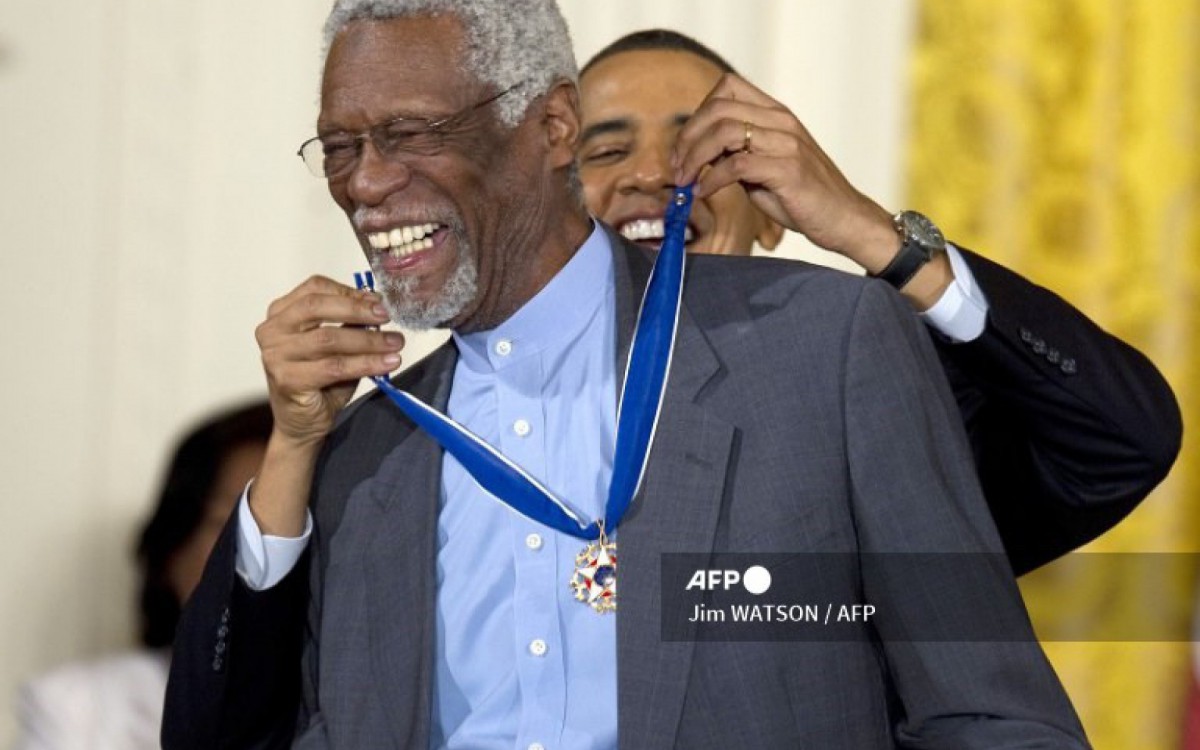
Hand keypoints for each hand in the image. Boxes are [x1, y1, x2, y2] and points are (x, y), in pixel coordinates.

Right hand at [256, 275, 401, 448]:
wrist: (303, 423)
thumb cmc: (319, 381)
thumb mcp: (336, 345)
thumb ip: (349, 324)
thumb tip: (378, 306)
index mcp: (280, 313)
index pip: (315, 288)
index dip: (349, 292)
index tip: (378, 301)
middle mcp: (272, 331)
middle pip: (317, 307)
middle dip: (357, 310)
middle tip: (386, 317)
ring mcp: (275, 355)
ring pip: (328, 338)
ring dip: (368, 340)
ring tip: (395, 343)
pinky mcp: (287, 380)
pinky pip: (334, 367)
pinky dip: (365, 363)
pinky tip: (386, 364)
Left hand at [670, 73, 897, 270]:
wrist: (843, 218)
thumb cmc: (801, 197)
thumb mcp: (763, 168)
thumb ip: (735, 155)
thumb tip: (696, 157)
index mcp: (776, 114)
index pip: (728, 87)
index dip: (698, 114)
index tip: (684, 146)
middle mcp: (781, 121)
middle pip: (719, 108)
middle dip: (687, 137)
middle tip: (676, 168)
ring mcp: (787, 143)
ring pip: (725, 132)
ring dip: (694, 158)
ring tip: (685, 181)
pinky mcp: (788, 169)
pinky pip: (737, 165)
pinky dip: (711, 179)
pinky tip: (703, 193)